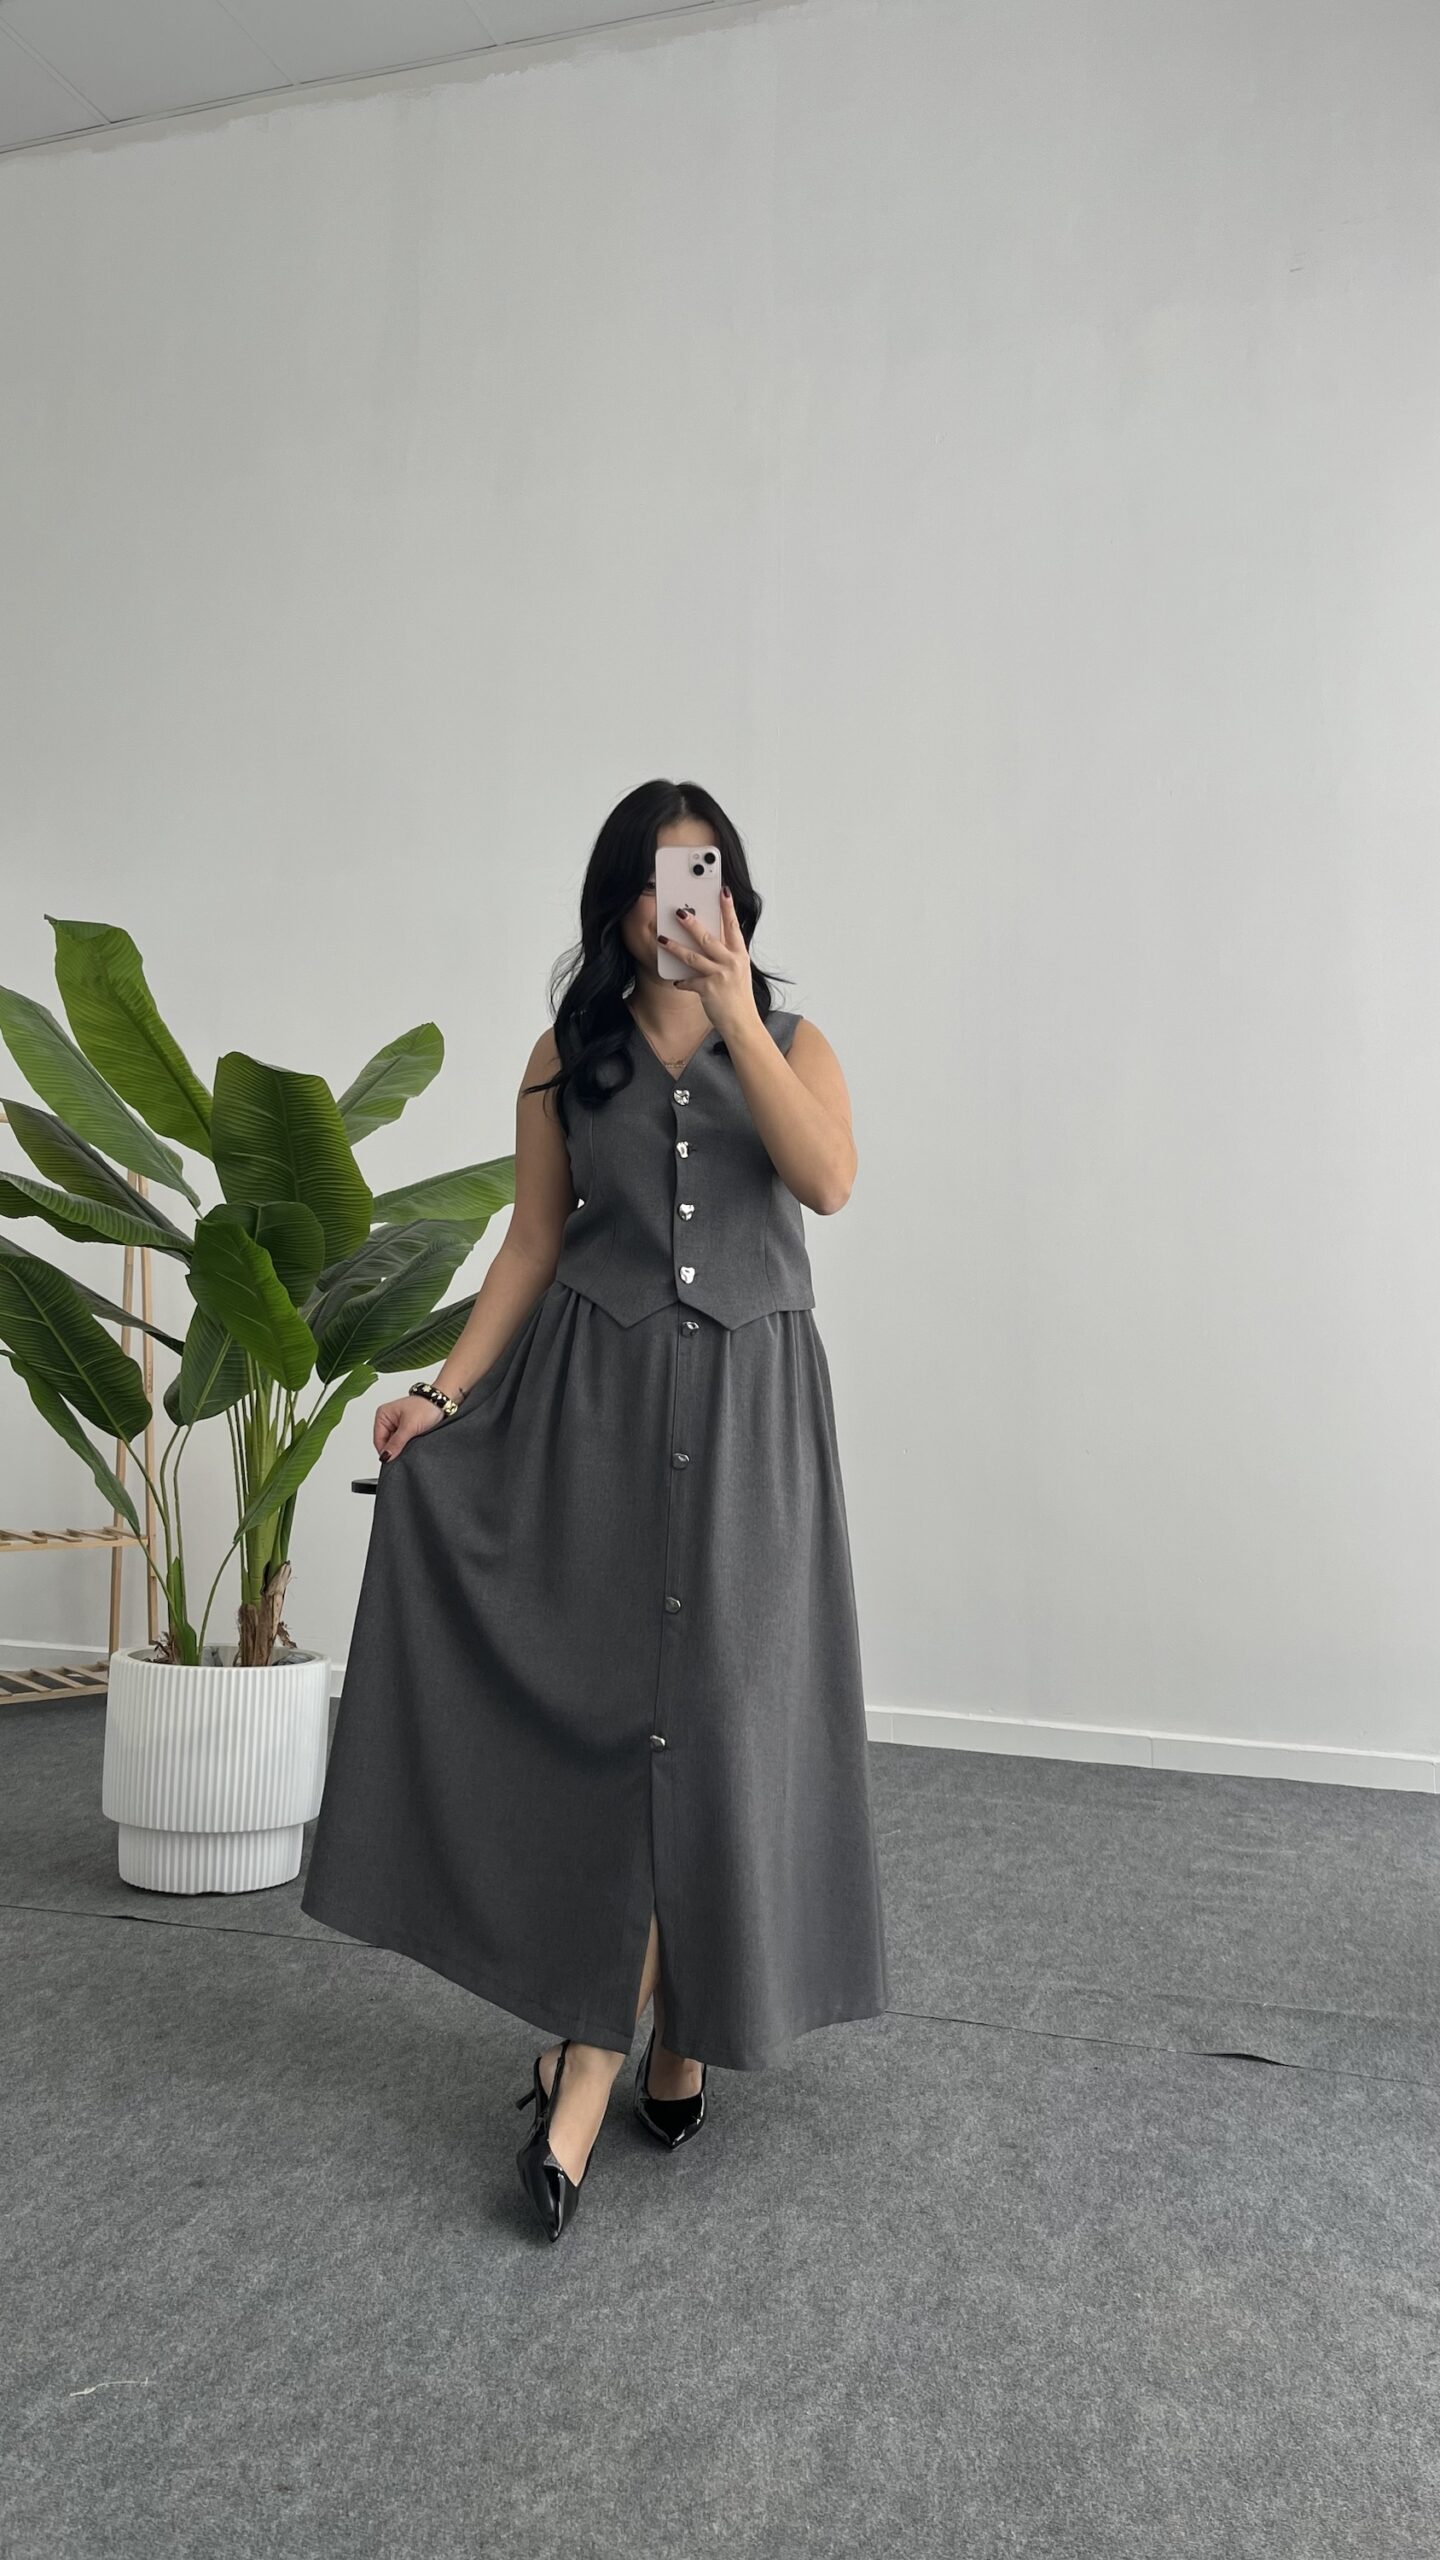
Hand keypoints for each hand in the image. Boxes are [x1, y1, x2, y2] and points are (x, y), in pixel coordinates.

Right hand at [375, 1393, 447, 1461]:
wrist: (443, 1403)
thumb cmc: (427, 1407)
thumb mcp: (409, 1426)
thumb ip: (396, 1442)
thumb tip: (385, 1456)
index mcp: (382, 1415)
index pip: (378, 1441)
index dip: (386, 1452)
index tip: (395, 1460)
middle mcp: (388, 1419)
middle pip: (386, 1443)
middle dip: (395, 1449)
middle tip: (407, 1450)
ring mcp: (397, 1425)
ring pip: (395, 1444)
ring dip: (403, 1447)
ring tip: (413, 1443)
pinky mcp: (406, 1429)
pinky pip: (403, 1443)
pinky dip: (408, 1445)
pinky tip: (415, 1443)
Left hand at [658, 885, 760, 1046]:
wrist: (742, 1023)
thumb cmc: (739, 997)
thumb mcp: (738, 972)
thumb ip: (726, 955)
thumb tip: (709, 941)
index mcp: (740, 955)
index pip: (733, 926)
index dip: (727, 908)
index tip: (722, 891)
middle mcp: (731, 962)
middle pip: (708, 938)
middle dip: (691, 923)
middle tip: (679, 911)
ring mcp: (720, 976)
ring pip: (693, 957)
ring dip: (675, 947)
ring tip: (662, 938)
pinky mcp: (708, 989)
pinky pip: (688, 981)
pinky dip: (681, 981)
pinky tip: (676, 981)